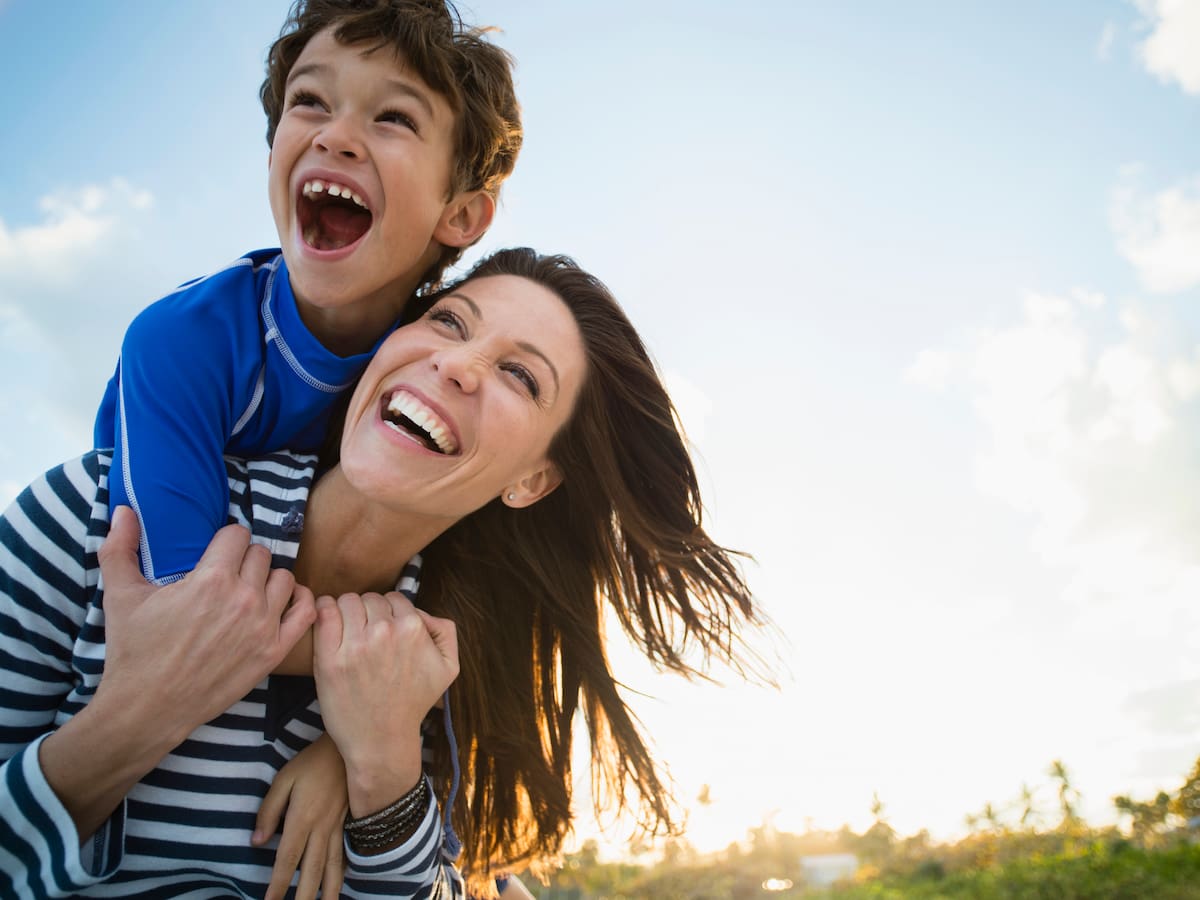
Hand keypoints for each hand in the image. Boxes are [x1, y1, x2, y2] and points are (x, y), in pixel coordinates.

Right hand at [40, 508, 316, 843]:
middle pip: (261, 555)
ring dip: (269, 580)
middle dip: (243, 560)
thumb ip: (120, 547)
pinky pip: (306, 612)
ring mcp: (263, 626)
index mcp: (211, 580)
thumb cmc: (134, 651)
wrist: (147, 707)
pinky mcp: (273, 651)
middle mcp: (243, 599)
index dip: (225, 541)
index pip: (238, 534)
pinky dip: (300, 601)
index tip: (216, 553)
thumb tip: (123, 509)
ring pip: (285, 578)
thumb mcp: (120, 595)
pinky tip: (283, 602)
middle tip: (226, 575)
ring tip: (249, 591)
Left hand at [254, 733, 347, 899]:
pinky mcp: (347, 824)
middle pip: (312, 871)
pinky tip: (337, 884)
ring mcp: (337, 828)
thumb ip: (269, 810)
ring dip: (327, 892)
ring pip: (332, 867)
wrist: (349, 750)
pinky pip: (344, 855)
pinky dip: (341, 874)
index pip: (287, 859)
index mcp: (302, 819)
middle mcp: (321, 829)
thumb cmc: (312, 762)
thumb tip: (257, 841)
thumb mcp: (284, 778)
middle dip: (304, 897)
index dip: (278, 884)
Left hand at [312, 591, 458, 814]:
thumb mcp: (449, 667)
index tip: (384, 630)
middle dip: (368, 612)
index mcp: (413, 629)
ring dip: (347, 611)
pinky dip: (324, 609)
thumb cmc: (413, 703)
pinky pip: (323, 613)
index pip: (395, 598)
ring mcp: (355, 645)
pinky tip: (328, 619)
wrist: (382, 741)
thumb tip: (421, 612)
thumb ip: (444, 630)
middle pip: (370, 598)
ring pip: (347, 601)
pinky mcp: (329, 659)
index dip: (389, 613)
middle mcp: (385, 633)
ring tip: (348, 631)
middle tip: (366, 634)